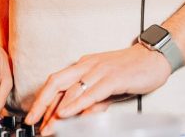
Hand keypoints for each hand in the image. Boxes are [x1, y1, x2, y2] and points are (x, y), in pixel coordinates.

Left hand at [25, 43, 171, 134]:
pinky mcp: (112, 78)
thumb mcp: (106, 87)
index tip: (33, 115)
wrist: (153, 58)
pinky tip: (67, 112)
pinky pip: (90, 92)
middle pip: (57, 82)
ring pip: (71, 89)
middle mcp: (88, 65)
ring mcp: (99, 70)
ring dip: (57, 110)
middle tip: (32, 121)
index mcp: (84, 65)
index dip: (43, 99)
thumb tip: (78, 116)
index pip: (57, 81)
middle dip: (41, 103)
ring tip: (47, 126)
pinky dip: (76, 103)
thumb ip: (92, 100)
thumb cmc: (130, 71)